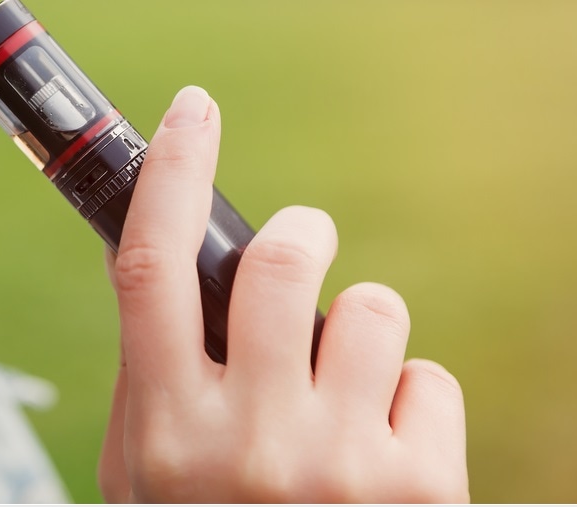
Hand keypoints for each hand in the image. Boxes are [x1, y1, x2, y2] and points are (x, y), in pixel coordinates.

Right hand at [98, 86, 468, 502]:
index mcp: (164, 431)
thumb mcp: (148, 478)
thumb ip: (155, 382)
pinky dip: (406, 401)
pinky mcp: (421, 491)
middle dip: (301, 236)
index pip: (153, 267)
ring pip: (371, 308)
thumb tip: (177, 273)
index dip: (173, 172)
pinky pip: (428, 377)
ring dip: (357, 330)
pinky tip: (383, 454)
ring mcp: (336, 468)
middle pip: (281, 260)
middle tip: (302, 252)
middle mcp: (245, 444)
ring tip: (339, 391)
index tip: (191, 109)